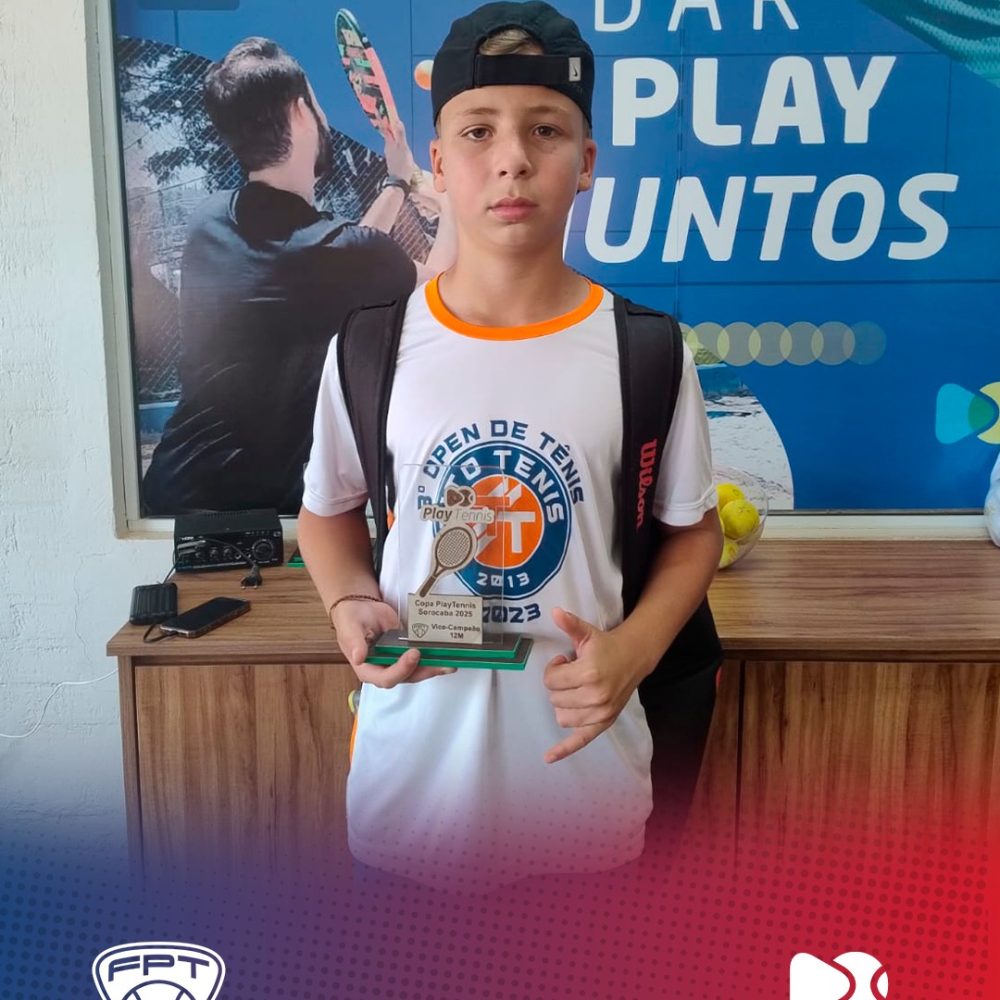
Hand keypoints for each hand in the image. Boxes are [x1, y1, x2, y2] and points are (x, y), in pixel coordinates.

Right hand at [332, 598, 455, 687]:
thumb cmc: (352, 619)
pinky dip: (435, 657)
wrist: (361, 608)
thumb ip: (355, 643)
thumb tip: (359, 657)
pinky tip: (448, 654)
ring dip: (434, 668)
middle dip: (425, 671)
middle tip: (440, 662)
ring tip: (450, 663)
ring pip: (418, 671)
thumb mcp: (350, 628)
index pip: (386, 678)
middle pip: (407, 677)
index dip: (401, 670)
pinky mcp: (407, 652)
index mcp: (368, 669)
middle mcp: (384, 669)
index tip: (413, 654)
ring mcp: (397, 662)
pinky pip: (422, 659)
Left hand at [382, 116, 417, 186]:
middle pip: (388, 134)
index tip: (382, 111)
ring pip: (391, 141)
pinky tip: (400, 146)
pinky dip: (396, 144)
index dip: (385, 119)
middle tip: (392, 119)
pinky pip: (393, 148)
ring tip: (398, 131)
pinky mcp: (392, 160)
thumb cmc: (403, 165)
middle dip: (390, 127)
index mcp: (390, 143)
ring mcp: (389, 154)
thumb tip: (397, 121)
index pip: (386, 128)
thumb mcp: (404, 149)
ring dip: (393, 136)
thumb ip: (400, 135)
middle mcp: (387, 147)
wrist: (399, 182)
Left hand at [542, 608, 644, 763]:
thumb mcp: (587, 633)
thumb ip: (570, 624)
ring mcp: (600, 713)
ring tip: (576, 688)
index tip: (564, 661)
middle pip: (554, 698)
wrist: (634, 657)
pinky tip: (548, 757)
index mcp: (589, 674)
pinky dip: (563, 750)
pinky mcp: (603, 723)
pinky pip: (579, 741)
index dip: (554, 669)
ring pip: (561, 717)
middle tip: (572, 673)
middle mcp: (595, 696)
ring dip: (563, 703)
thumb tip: (554, 611)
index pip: (551, 680)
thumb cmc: (606, 645)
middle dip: (558, 685)